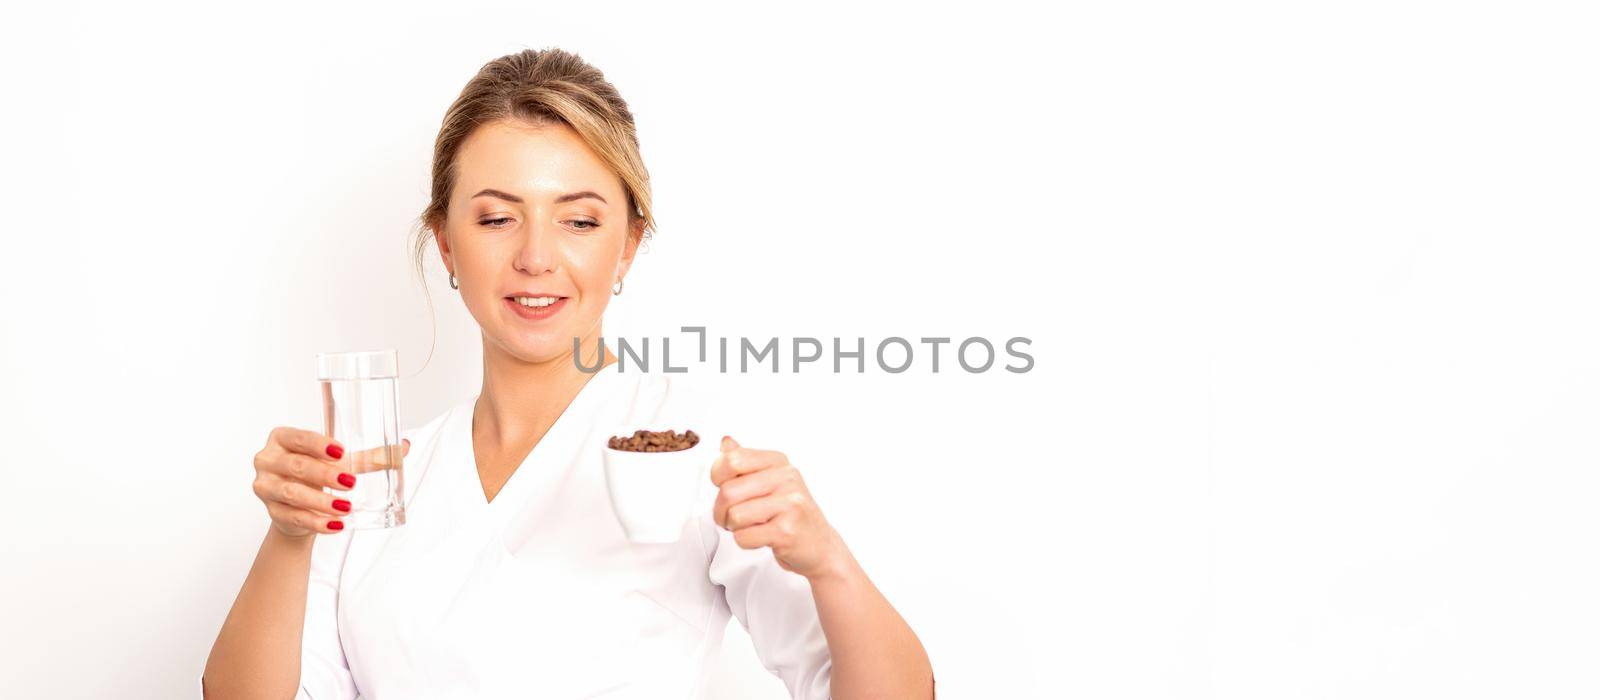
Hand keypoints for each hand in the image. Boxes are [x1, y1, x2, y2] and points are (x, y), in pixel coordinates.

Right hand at [251, 428, 408, 537]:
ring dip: (321, 501)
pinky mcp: (271, 511)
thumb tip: (403, 447)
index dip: (318, 445)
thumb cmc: (316, 474)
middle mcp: (268, 460)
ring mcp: (266, 486)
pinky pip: (293, 517)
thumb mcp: (338, 462)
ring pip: (292, 493)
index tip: (340, 452)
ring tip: (346, 507)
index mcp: (283, 438)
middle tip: (350, 482)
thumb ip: (368, 456)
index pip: (298, 438)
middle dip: (324, 475)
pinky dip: (316, 522)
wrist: (297, 507)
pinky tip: (335, 525)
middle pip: (296, 466)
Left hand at [710, 436, 846, 578]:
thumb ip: (746, 462)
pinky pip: (744, 537)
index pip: (732, 460)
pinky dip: (745, 542)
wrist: (819, 544)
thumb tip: (726, 442)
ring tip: (750, 526)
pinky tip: (762, 537)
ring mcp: (789, 503)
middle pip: (728, 491)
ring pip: (735, 515)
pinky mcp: (787, 530)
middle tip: (731, 517)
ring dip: (734, 528)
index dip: (718, 478)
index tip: (725, 487)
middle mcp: (787, 478)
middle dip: (721, 511)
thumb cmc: (791, 513)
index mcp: (778, 462)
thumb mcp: (770, 481)